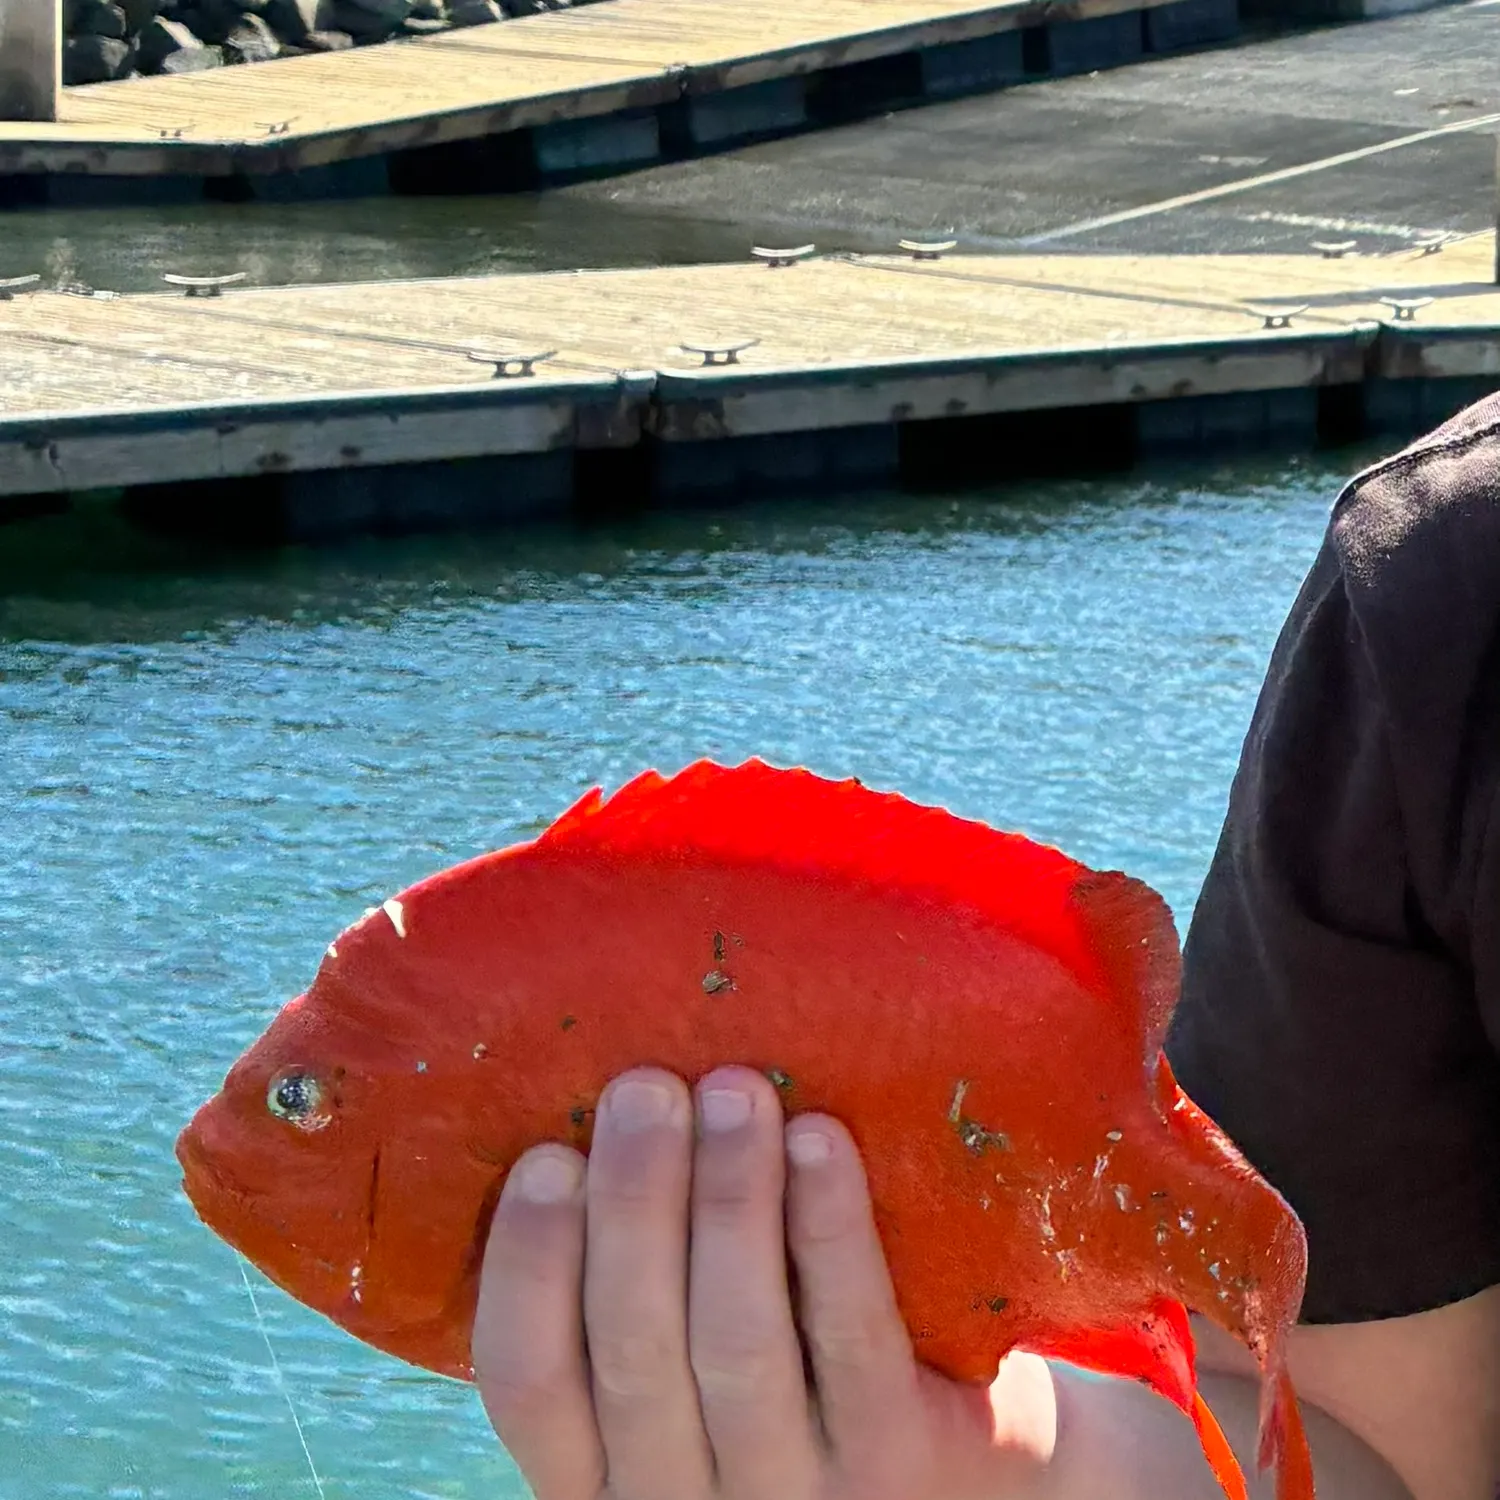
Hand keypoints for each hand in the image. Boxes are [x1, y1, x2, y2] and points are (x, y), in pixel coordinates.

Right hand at [473, 1064, 1053, 1499]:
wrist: (970, 1487)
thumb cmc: (797, 1389)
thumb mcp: (688, 1383)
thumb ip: (640, 1298)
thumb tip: (596, 1126)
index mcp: (605, 1475)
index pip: (531, 1381)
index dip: (528, 1266)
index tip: (546, 1156)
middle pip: (635, 1350)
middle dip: (635, 1203)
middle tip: (643, 1085)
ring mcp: (796, 1495)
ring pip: (738, 1341)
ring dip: (728, 1200)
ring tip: (734, 1090)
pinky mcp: (898, 1464)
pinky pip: (851, 1338)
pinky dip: (829, 1230)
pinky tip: (819, 1141)